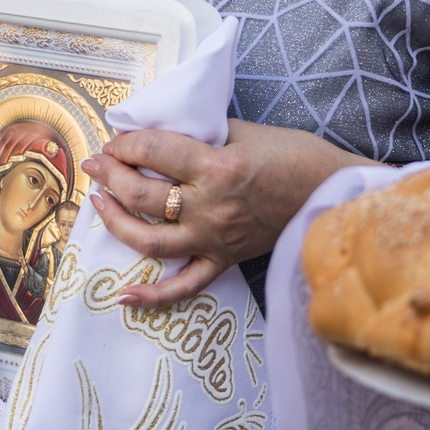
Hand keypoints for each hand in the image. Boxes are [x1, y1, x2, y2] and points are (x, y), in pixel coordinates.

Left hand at [80, 119, 366, 307]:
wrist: (334, 195)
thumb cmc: (296, 155)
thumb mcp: (246, 132)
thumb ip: (202, 134)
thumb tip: (163, 133)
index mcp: (218, 167)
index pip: (155, 152)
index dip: (127, 142)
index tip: (116, 139)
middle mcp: (211, 207)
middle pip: (142, 195)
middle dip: (110, 175)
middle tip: (96, 163)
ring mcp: (215, 240)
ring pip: (150, 242)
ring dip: (115, 222)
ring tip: (99, 203)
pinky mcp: (224, 261)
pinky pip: (184, 287)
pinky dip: (152, 298)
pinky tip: (123, 297)